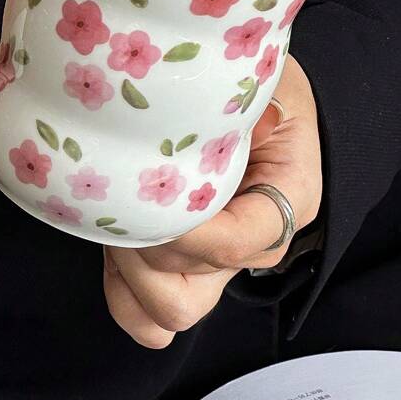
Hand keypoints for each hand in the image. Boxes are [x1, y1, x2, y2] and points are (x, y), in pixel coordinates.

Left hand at [103, 54, 321, 347]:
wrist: (276, 103)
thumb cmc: (273, 90)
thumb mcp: (272, 83)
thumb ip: (244, 106)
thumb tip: (204, 122)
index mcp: (288, 200)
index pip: (233, 241)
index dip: (183, 229)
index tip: (147, 193)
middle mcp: (256, 247)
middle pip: (189, 293)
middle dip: (141, 252)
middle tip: (120, 200)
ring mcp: (220, 265)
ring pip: (166, 311)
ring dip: (126, 271)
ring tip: (113, 215)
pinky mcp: (189, 268)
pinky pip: (150, 315)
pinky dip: (122, 290)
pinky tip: (112, 239)